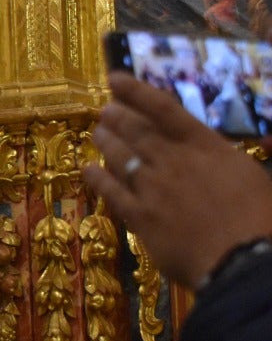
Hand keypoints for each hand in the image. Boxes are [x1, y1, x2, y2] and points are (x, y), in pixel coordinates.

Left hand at [83, 73, 271, 287]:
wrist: (243, 261)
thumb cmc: (265, 219)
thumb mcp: (264, 178)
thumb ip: (256, 155)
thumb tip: (267, 138)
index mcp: (207, 147)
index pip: (164, 109)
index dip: (136, 92)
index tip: (114, 79)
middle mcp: (175, 161)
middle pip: (137, 131)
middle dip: (117, 117)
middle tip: (104, 111)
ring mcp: (154, 188)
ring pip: (120, 157)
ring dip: (105, 141)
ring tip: (95, 132)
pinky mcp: (140, 216)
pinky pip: (111, 192)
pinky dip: (96, 178)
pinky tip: (87, 170)